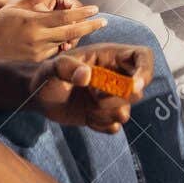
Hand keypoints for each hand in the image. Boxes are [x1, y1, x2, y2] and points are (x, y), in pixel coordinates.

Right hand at [0, 0, 106, 61]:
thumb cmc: (0, 22)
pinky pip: (55, 50)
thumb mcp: (15, 6)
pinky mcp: (36, 60)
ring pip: (65, 42)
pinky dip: (62, 43)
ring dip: (78, 35)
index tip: (96, 9)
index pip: (64, 17)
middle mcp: (38, 38)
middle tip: (104, 21)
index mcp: (34, 22)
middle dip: (90, 27)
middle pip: (71, 32)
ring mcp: (38, 51)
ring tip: (88, 27)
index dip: (82, 13)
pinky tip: (66, 38)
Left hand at [27, 43, 153, 132]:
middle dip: (117, 99)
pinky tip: (87, 118)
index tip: (133, 86)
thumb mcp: (51, 68)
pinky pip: (116, 125)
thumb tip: (86, 76)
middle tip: (93, 96)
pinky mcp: (104, 115)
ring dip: (107, 113)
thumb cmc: (45, 76)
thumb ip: (66, 67)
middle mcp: (114, 76)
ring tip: (87, 107)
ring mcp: (110, 97)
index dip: (145, 71)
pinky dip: (102, 125)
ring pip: (126, 110)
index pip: (143, 57)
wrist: (38, 97)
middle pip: (137, 90)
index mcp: (109, 57)